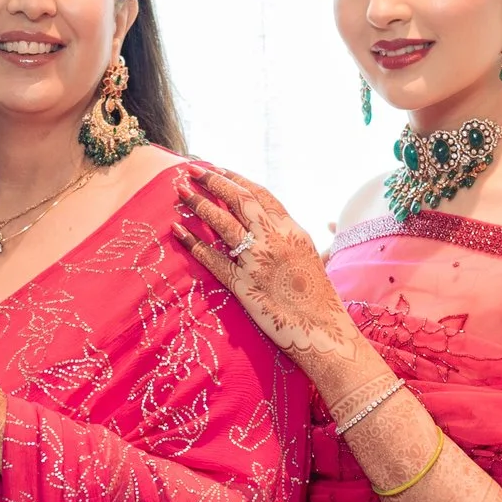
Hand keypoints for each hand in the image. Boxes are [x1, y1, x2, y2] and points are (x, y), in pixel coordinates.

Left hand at [170, 168, 366, 396]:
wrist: (324, 331)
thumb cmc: (319, 299)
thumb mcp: (310, 257)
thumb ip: (290, 238)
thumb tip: (280, 226)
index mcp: (291, 230)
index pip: (260, 195)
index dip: (236, 179)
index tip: (218, 169)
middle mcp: (274, 239)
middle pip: (238, 200)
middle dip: (213, 182)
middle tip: (191, 170)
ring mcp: (258, 261)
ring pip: (223, 223)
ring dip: (199, 204)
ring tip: (181, 192)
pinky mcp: (244, 285)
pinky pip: (213, 260)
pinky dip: (194, 243)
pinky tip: (178, 231)